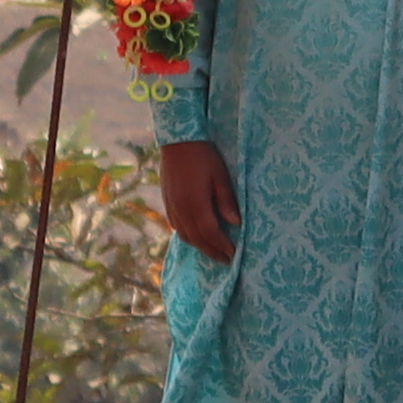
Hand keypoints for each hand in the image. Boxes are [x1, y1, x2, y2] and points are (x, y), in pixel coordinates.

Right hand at [158, 140, 240, 263]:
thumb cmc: (204, 156)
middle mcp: (182, 210)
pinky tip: (194, 236)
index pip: (211, 233)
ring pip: (185, 235)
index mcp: (196, 205)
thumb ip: (226, 201)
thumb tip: (235, 223)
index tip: (234, 254)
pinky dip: (187, 236)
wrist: (178, 141)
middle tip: (226, 260)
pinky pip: (176, 226)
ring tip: (212, 252)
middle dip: (212, 251)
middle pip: (197, 238)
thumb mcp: (220, 176)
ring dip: (199, 246)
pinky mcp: (167, 202)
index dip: (222, 245)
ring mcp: (172, 207)